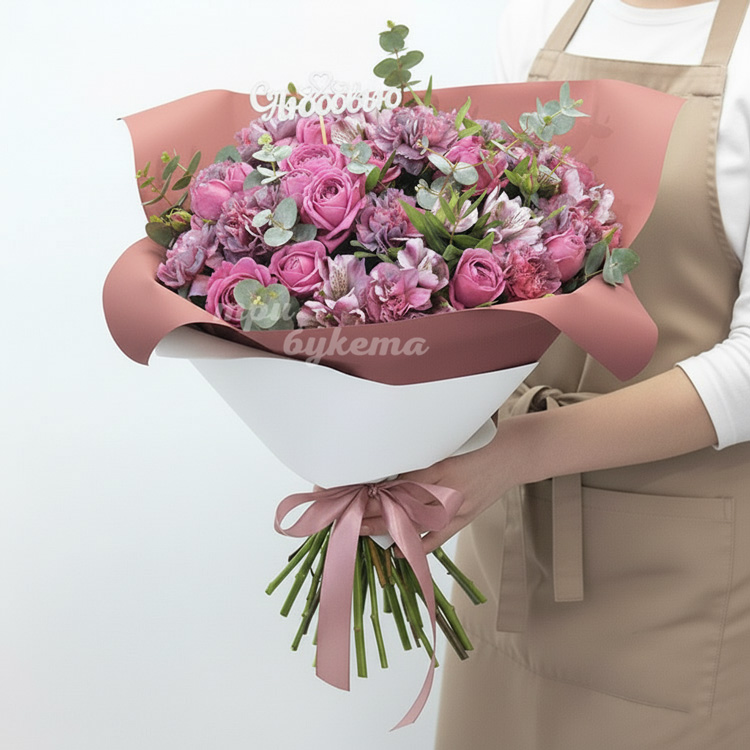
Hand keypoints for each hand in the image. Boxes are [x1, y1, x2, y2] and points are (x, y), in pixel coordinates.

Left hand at [360, 435, 509, 553]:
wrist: (513, 454)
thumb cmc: (478, 444)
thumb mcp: (447, 444)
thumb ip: (421, 457)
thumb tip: (388, 470)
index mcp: (442, 465)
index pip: (402, 482)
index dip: (377, 490)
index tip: (355, 493)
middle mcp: (449, 488)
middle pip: (405, 504)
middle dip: (376, 511)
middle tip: (351, 515)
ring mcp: (458, 506)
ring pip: (417, 523)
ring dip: (389, 528)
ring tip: (363, 530)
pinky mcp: (465, 518)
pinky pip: (439, 537)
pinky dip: (418, 546)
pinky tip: (398, 551)